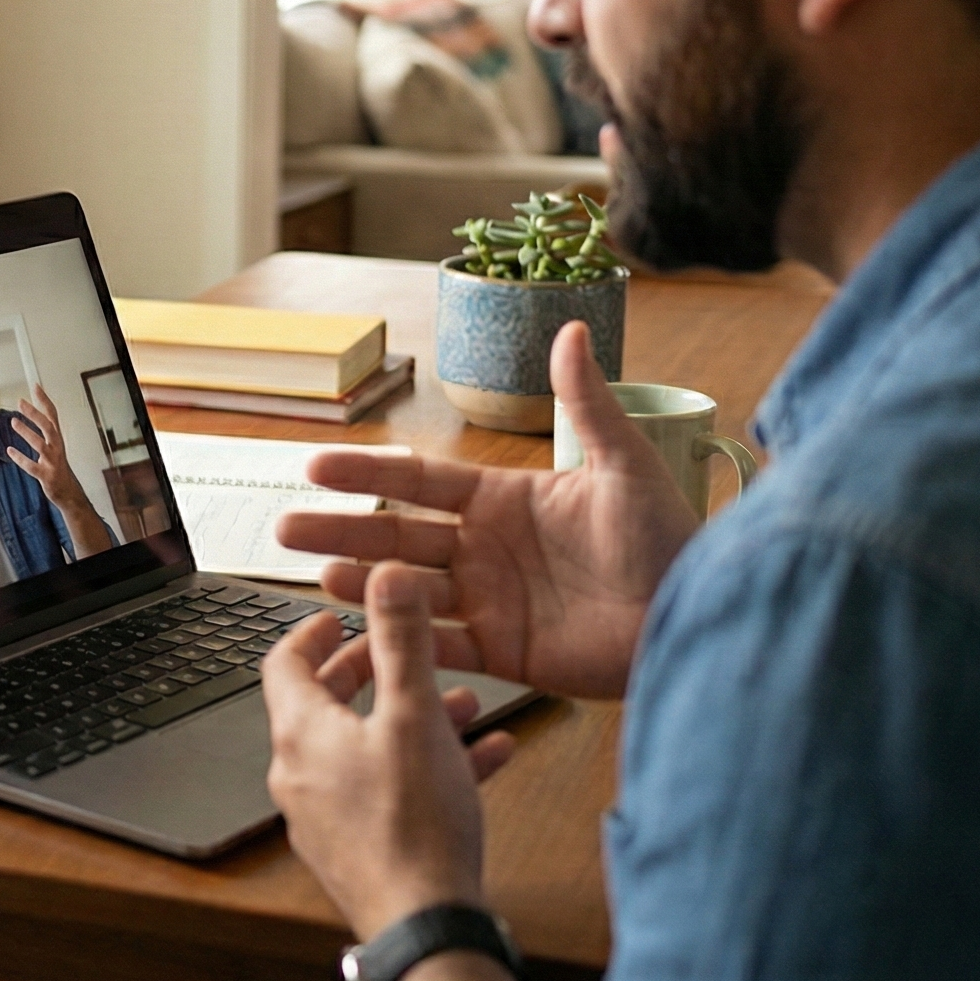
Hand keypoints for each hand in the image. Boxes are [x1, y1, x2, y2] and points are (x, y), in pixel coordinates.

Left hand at [9, 386, 114, 555]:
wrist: (68, 491)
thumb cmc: (57, 465)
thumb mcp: (53, 444)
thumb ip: (45, 428)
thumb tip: (33, 409)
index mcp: (57, 438)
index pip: (52, 414)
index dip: (44, 400)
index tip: (35, 385)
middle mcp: (57, 447)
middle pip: (48, 426)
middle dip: (35, 413)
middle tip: (20, 402)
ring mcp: (52, 461)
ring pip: (41, 444)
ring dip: (27, 432)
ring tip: (13, 422)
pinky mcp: (46, 475)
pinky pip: (32, 466)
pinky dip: (21, 458)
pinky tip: (10, 450)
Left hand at [264, 561, 516, 941]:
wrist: (425, 924)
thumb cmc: (414, 824)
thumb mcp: (414, 715)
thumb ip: (402, 642)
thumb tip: (386, 578)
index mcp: (302, 733)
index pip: (283, 663)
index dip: (311, 631)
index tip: (339, 615)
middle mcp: (301, 773)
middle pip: (325, 705)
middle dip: (371, 673)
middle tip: (400, 654)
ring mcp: (327, 814)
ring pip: (365, 747)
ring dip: (409, 718)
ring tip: (462, 705)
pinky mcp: (359, 846)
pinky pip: (388, 789)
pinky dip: (425, 765)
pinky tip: (485, 758)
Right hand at [273, 321, 698, 697]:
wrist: (695, 613)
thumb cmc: (668, 538)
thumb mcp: (623, 463)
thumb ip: (584, 403)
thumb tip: (571, 328)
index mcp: (504, 500)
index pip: (419, 481)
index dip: (368, 473)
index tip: (316, 467)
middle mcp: (485, 549)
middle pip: (396, 534)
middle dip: (339, 530)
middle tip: (284, 528)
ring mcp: (491, 602)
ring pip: (409, 589)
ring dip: (360, 580)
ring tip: (313, 573)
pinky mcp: (506, 652)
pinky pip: (443, 642)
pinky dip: (405, 633)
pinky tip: (367, 622)